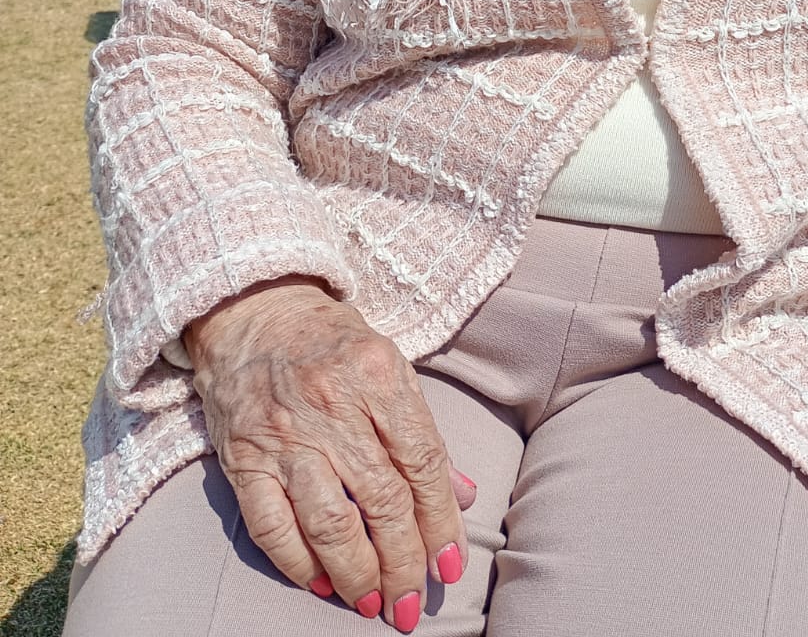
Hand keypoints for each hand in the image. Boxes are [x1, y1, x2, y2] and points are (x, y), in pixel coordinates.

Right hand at [185, 278, 471, 617]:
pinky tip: (322, 582)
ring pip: (328, 521)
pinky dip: (297, 563)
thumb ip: (423, 432)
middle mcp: (330, 404)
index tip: (451, 566)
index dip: (441, 521)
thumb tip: (464, 496)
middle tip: (412, 603)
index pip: (421, 461)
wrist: (252, 306)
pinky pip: (271, 526)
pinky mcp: (242, 456)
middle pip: (380, 499)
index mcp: (376, 374)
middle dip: (402, 562)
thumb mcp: (388, 365)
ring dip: (356, 573)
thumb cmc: (330, 340)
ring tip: (373, 603)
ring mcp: (283, 432)